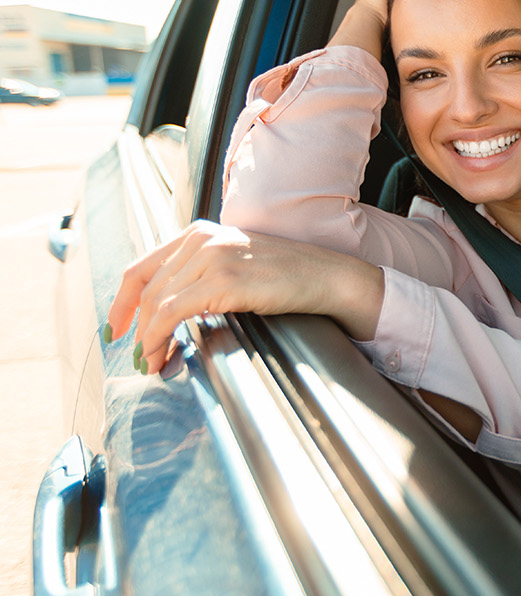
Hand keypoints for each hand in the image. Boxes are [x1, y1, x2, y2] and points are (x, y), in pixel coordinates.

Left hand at [107, 221, 384, 374]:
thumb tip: (171, 310)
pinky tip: (162, 355)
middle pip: (146, 288)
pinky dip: (158, 338)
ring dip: (146, 339)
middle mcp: (201, 239)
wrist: (327, 277)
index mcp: (201, 232)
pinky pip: (171, 313)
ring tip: (151, 363)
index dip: (123, 302)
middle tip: (139, 357)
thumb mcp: (237, 263)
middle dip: (134, 327)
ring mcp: (211, 258)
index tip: (117, 328)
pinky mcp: (222, 281)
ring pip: (156, 303)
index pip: (143, 267)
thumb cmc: (290, 276)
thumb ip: (204, 272)